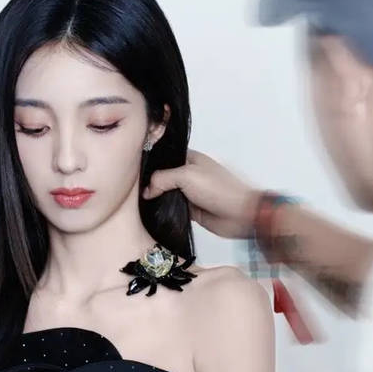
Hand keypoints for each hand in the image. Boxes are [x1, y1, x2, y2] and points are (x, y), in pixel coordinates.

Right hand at [143, 150, 257, 238]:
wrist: (239, 214)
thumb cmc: (219, 189)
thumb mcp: (187, 176)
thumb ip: (163, 178)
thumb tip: (147, 190)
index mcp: (190, 159)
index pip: (165, 157)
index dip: (151, 163)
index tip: (134, 171)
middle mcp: (189, 174)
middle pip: (163, 176)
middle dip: (151, 183)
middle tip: (133, 189)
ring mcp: (190, 192)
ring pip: (167, 194)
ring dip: (157, 199)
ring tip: (139, 202)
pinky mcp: (191, 209)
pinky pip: (173, 209)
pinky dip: (164, 211)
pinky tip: (152, 213)